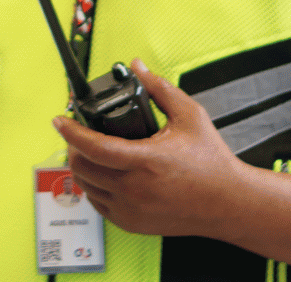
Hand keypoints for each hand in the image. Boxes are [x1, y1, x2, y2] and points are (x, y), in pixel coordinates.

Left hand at [52, 58, 242, 238]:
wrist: (231, 204)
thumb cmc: (212, 161)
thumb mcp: (189, 115)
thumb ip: (159, 87)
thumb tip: (137, 66)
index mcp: (147, 161)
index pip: (94, 148)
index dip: (71, 132)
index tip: (59, 119)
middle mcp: (136, 189)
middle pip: (82, 167)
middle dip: (73, 146)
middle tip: (77, 133)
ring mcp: (133, 210)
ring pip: (86, 187)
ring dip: (81, 166)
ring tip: (87, 151)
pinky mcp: (134, 224)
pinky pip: (98, 204)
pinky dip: (93, 187)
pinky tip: (100, 173)